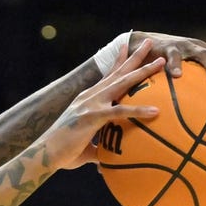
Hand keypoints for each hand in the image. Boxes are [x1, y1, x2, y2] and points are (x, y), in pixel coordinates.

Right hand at [44, 41, 165, 169]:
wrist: (44, 155)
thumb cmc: (62, 153)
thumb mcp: (84, 148)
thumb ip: (98, 150)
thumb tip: (106, 163)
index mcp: (87, 99)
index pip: (106, 75)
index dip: (118, 61)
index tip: (128, 47)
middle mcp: (89, 96)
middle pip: (117, 72)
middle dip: (135, 56)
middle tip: (151, 42)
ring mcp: (91, 104)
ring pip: (122, 83)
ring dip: (143, 71)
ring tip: (162, 62)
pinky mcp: (92, 117)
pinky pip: (120, 111)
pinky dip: (139, 110)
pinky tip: (156, 111)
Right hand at [131, 32, 205, 91]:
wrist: (142, 45)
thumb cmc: (164, 68)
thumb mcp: (182, 77)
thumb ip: (194, 91)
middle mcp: (201, 50)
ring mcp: (186, 47)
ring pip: (204, 54)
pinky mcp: (168, 47)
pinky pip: (174, 56)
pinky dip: (176, 65)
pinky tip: (177, 76)